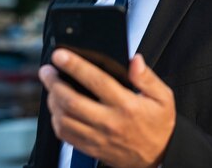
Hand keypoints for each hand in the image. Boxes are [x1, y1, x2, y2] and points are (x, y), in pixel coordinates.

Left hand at [39, 49, 175, 167]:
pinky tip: (57, 109)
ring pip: (64, 119)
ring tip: (51, 87)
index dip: (75, 66)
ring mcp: (98, 137)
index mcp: (126, 105)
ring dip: (52, 101)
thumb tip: (135, 60)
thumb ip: (147, 77)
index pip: (96, 81)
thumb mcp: (163, 97)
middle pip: (71, 101)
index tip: (61, 55)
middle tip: (47, 70)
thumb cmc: (160, 124)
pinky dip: (56, 120)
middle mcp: (109, 122)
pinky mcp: (91, 148)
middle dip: (54, 82)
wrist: (159, 156)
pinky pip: (65, 135)